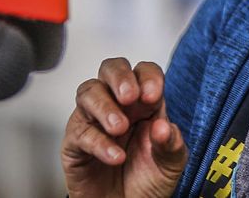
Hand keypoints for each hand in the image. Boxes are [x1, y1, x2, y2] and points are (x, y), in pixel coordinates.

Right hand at [61, 58, 187, 197]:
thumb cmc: (148, 180)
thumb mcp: (171, 163)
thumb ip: (172, 144)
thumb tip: (164, 127)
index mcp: (145, 102)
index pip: (144, 72)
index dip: (148, 77)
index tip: (154, 95)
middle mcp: (119, 105)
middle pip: (111, 69)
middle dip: (120, 77)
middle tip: (129, 96)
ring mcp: (94, 121)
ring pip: (88, 91)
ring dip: (104, 106)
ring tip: (120, 128)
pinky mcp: (75, 143)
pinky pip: (79, 132)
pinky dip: (98, 142)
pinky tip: (114, 156)